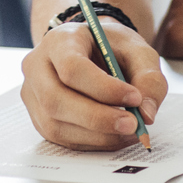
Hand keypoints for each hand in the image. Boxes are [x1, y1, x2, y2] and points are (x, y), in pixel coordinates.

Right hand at [20, 19, 167, 149]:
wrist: (92, 52)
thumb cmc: (111, 48)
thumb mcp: (137, 50)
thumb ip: (149, 77)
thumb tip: (147, 114)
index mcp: (59, 40)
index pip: (71, 67)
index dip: (103, 88)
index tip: (134, 97)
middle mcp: (38, 66)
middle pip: (56, 100)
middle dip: (98, 118)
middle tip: (134, 124)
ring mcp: (33, 94)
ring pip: (55, 125)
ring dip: (97, 135)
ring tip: (129, 130)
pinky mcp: (39, 118)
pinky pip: (61, 139)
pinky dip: (92, 142)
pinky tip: (115, 135)